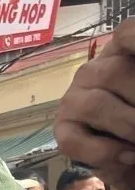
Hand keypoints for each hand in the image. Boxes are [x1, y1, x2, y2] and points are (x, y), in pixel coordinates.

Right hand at [56, 18, 134, 189]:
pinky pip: (74, 141)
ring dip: (127, 125)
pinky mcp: (63, 131)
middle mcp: (94, 71)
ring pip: (94, 105)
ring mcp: (74, 100)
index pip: (127, 33)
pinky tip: (129, 156)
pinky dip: (105, 153)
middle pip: (115, 72)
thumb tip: (134, 102)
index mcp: (123, 53)